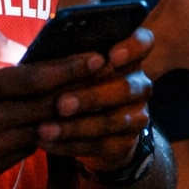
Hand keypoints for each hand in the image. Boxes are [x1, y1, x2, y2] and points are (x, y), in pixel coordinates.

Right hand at [0, 25, 118, 184]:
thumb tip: (25, 48)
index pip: (31, 80)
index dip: (68, 69)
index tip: (96, 58)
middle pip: (44, 108)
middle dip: (80, 92)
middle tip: (108, 79)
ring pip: (41, 133)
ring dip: (69, 119)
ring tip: (95, 102)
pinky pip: (27, 150)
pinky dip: (46, 136)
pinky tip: (62, 123)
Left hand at [40, 26, 155, 173]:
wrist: (95, 123)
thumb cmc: (78, 81)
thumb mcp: (75, 65)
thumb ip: (69, 57)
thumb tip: (45, 53)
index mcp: (131, 57)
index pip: (144, 42)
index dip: (133, 47)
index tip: (111, 56)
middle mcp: (140, 85)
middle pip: (126, 88)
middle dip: (91, 97)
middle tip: (60, 104)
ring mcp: (137, 115)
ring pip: (110, 121)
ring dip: (75, 127)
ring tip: (44, 129)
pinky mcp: (126, 142)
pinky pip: (99, 145)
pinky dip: (70, 144)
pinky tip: (47, 143)